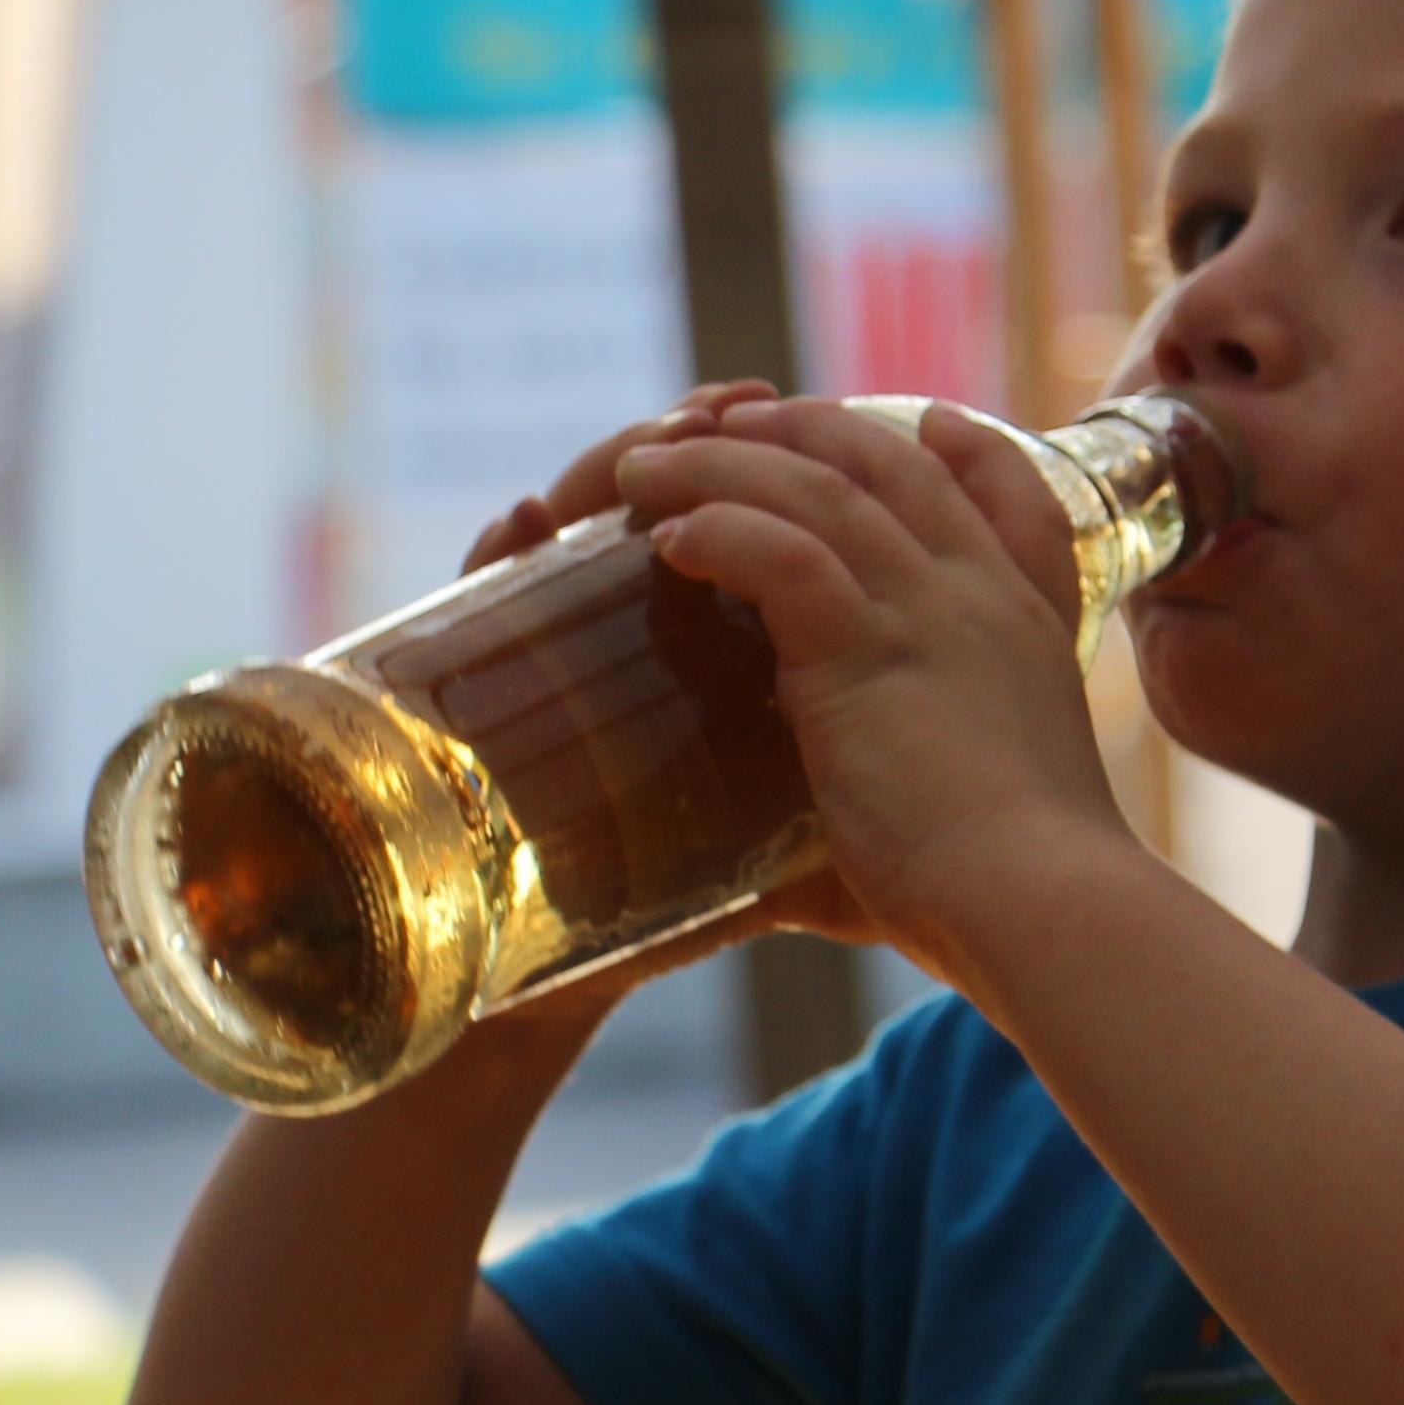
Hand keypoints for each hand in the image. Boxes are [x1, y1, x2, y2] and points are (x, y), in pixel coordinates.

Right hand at [457, 382, 882, 1038]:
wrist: (532, 999)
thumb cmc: (649, 917)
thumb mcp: (772, 836)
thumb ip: (823, 779)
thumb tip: (938, 759)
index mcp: (674, 650)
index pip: (710, 513)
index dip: (748, 457)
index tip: (795, 419)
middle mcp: (593, 631)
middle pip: (632, 490)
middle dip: (691, 436)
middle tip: (733, 405)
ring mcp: (526, 651)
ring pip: (553, 518)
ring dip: (600, 468)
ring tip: (651, 441)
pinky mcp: (465, 695)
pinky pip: (473, 599)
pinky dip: (496, 555)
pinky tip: (520, 522)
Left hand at [612, 397, 1143, 985]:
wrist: (1044, 906)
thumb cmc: (1015, 904)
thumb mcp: (991, 828)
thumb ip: (914, 824)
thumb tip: (829, 898)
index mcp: (1032, 631)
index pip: (1015, 503)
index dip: (971, 451)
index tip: (931, 422)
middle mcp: (984, 598)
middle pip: (894, 463)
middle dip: (809, 429)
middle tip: (738, 423)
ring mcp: (929, 611)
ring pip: (819, 488)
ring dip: (725, 464)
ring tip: (655, 464)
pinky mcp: (865, 645)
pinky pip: (779, 550)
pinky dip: (718, 530)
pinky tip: (670, 541)